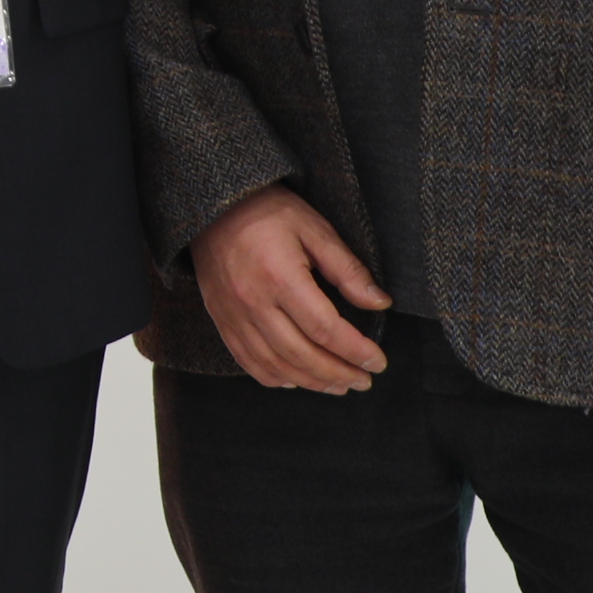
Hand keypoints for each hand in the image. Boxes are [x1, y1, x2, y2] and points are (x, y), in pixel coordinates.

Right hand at [192, 185, 390, 392]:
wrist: (212, 207)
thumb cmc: (268, 212)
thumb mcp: (315, 229)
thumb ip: (347, 270)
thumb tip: (380, 303)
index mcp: (280, 276)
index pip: (325, 328)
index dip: (355, 350)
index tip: (378, 361)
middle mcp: (253, 301)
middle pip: (301, 354)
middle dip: (338, 373)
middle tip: (364, 381)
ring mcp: (233, 314)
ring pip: (275, 364)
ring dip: (311, 382)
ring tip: (338, 385)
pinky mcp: (221, 319)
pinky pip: (247, 360)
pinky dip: (274, 377)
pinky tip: (296, 380)